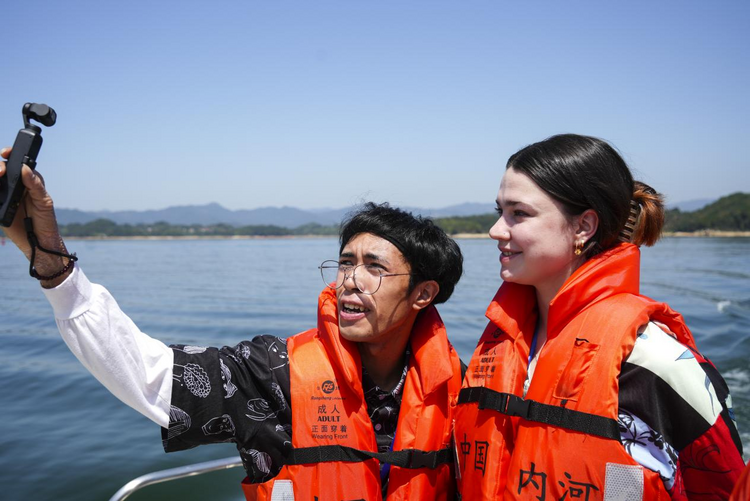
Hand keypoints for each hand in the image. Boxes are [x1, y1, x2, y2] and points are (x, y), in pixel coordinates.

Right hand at [1, 147, 71, 285]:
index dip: (10, 156)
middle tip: (1, 172)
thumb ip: (35, 185)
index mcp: (28, 182)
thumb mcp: (44, 202)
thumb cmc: (46, 221)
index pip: (17, 164)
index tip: (6, 153)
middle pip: (1, 170)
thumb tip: (25, 168)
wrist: (38, 242)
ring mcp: (5, 196)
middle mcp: (16, 187)